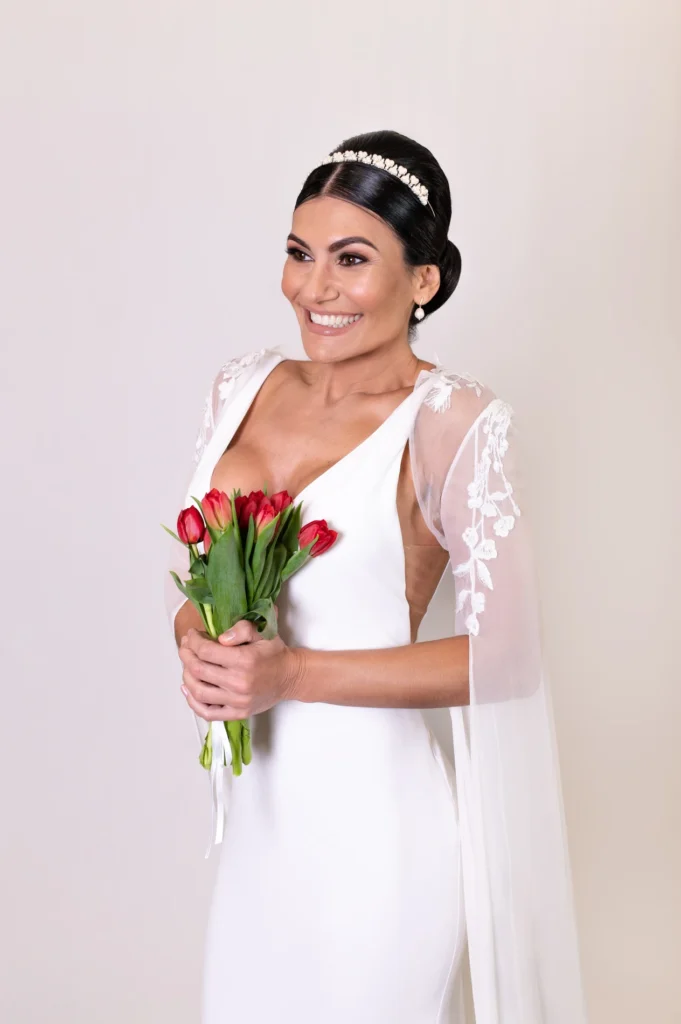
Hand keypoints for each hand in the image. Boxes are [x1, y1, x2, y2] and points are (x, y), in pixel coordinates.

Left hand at [177, 614, 302, 721]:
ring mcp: (237, 701)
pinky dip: (193, 703)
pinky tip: (188, 689)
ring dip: (186, 676)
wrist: (290, 677)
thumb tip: (220, 638)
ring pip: (199, 691)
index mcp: (244, 660)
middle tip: (186, 646)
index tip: (192, 634)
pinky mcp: (237, 713)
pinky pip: (208, 713)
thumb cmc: (274, 653)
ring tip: (187, 665)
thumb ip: (242, 629)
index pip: (206, 651)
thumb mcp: (263, 632)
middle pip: (198, 669)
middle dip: (186, 655)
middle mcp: (239, 682)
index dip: (194, 641)